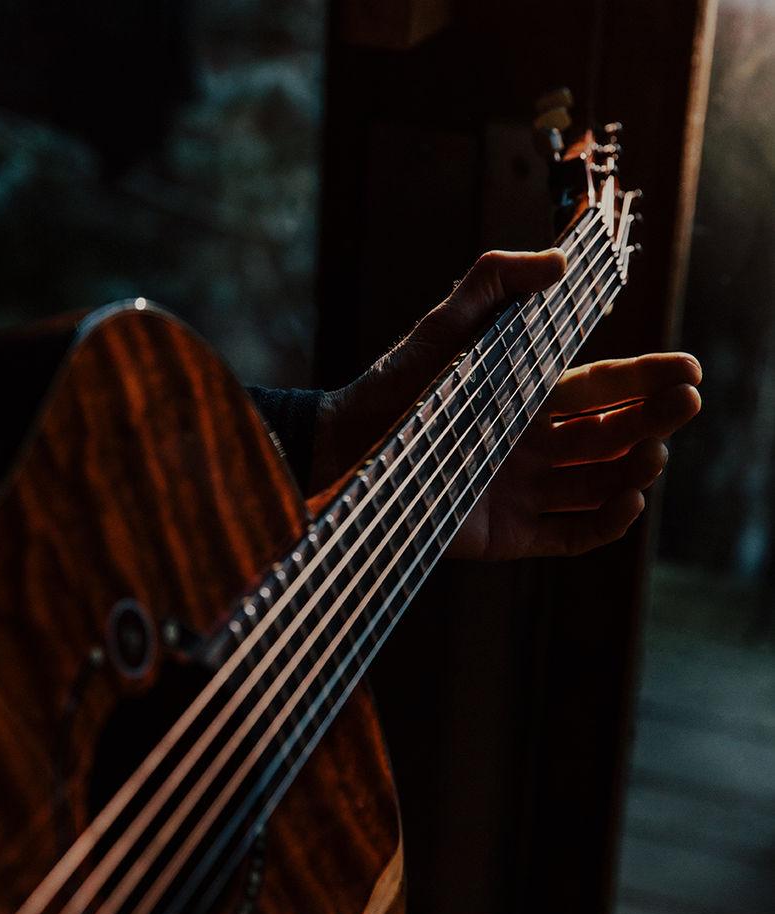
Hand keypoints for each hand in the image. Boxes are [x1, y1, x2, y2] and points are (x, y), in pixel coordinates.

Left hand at [311, 249, 701, 559]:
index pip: (604, 387)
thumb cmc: (394, 387)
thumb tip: (558, 260)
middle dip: (654, 420)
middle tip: (687, 404)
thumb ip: (492, 284)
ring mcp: (522, 491)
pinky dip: (604, 522)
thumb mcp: (443, 329)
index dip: (648, 379)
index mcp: (527, 396)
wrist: (342, 451)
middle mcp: (531, 445)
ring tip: (653, 453)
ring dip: (635, 469)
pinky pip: (571, 534)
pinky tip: (628, 500)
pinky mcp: (506, 535)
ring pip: (599, 485)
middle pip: (612, 434)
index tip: (690, 369)